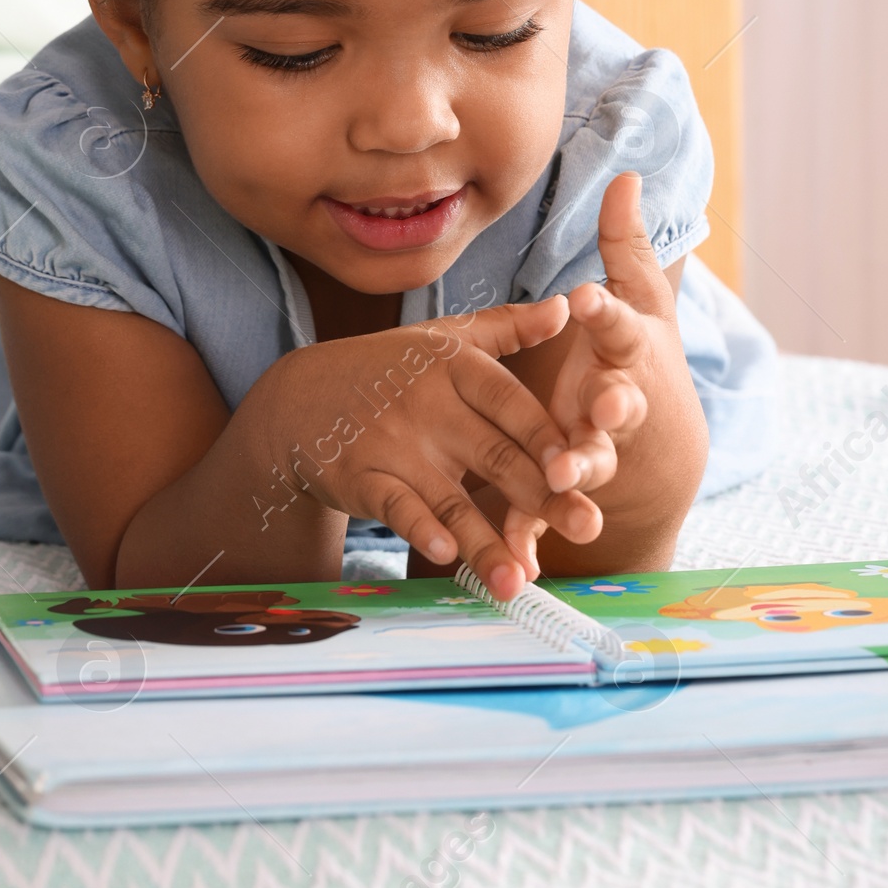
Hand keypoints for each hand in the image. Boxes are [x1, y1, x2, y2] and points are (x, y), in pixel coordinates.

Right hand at [252, 296, 599, 599]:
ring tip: (520, 581)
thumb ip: (508, 327)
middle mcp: (428, 403)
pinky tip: (446, 554)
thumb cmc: (388, 369)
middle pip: (495, 454)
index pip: (510, 402)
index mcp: (455, 366)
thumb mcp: (444, 337)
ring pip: (450, 496)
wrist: (299, 399)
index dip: (546, 434)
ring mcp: (393, 442)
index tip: (584, 465)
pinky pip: (397, 506)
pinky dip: (420, 529)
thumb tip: (568, 305)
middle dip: (543, 495)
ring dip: (486, 541)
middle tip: (588, 529)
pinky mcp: (361, 477)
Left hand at [496, 173, 707, 573]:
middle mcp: (619, 404)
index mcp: (628, 354)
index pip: (621, 327)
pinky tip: (518, 554)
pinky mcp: (574, 493)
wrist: (664, 456)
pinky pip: (550, 514)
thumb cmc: (643, 362)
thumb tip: (626, 176)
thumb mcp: (643, 305)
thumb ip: (626, 248)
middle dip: (611, 406)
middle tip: (601, 406)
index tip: (587, 295)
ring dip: (578, 471)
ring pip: (590, 463)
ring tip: (564, 480)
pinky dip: (534, 534)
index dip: (607, 312)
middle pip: (619, 404)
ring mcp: (601, 451)